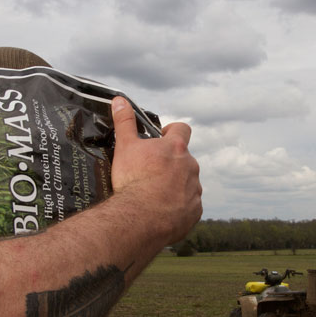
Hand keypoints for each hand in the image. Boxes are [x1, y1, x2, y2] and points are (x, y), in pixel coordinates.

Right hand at [110, 97, 201, 243]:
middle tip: (151, 172)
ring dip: (176, 185)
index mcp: (176, 148)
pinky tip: (163, 211)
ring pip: (188, 183)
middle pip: (184, 159)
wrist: (140, 217)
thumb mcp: (124, 147)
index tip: (161, 137)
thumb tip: (120, 100)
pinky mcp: (195, 210)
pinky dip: (179, 206)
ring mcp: (195, 189)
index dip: (172, 131)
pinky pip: (190, 205)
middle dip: (171, 163)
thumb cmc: (133, 179)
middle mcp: (191, 166)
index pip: (182, 129)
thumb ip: (124, 122)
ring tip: (155, 195)